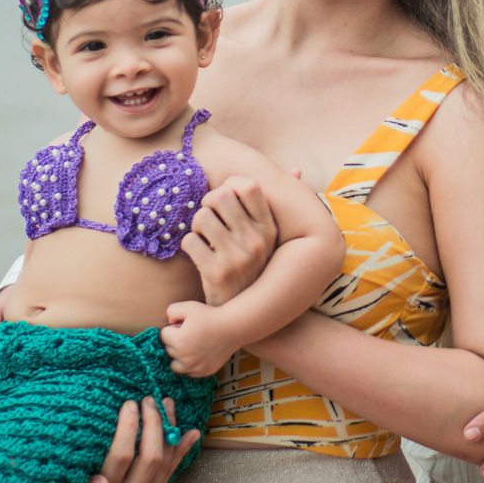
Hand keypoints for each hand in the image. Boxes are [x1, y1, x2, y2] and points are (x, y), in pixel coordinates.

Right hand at [58, 397, 199, 482]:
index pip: (121, 457)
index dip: (128, 428)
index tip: (129, 404)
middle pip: (149, 459)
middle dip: (152, 424)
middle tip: (147, 399)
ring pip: (164, 465)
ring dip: (169, 432)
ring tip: (167, 405)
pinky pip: (169, 474)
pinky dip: (180, 451)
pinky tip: (190, 433)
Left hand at [161, 300, 238, 377]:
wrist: (232, 327)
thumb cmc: (210, 315)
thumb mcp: (188, 306)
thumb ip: (170, 311)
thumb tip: (168, 323)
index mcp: (178, 341)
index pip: (163, 336)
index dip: (173, 328)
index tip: (184, 325)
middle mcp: (184, 357)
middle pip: (169, 350)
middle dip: (175, 341)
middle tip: (190, 333)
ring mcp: (195, 366)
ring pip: (176, 365)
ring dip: (179, 357)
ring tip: (190, 346)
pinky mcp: (204, 372)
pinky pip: (190, 372)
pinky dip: (191, 365)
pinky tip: (199, 354)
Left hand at [181, 176, 276, 305]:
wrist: (243, 314)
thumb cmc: (253, 267)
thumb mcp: (271, 236)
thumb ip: (279, 201)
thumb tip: (296, 168)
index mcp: (269, 228)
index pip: (248, 186)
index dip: (230, 187)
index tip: (225, 201)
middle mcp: (257, 240)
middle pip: (219, 196)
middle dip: (208, 204)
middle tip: (209, 218)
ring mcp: (237, 257)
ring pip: (201, 217)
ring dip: (196, 227)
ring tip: (203, 238)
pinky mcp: (216, 273)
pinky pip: (190, 241)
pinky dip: (188, 246)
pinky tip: (198, 254)